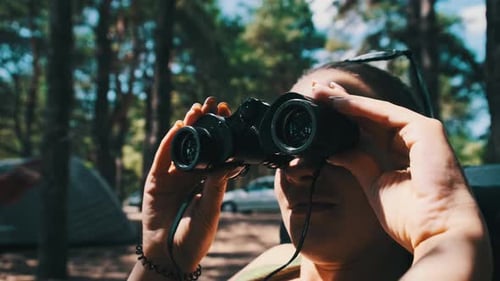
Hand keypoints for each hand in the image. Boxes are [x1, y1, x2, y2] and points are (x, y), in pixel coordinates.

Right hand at [141, 97, 242, 272]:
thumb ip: (216, 185)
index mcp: (207, 182)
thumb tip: (231, 161)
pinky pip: (162, 159)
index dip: (221, 133)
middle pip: (198, 144)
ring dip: (188, 127)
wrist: (171, 256)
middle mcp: (190, 176)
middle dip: (205, 123)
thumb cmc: (195, 237)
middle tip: (214, 103)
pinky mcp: (155, 182)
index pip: (215, 152)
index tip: (228, 115)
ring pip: (180, 147)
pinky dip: (168, 143)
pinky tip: (177, 128)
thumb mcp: (210, 209)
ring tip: (196, 109)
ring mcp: (171, 178)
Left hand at [311, 82, 491, 278]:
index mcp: (401, 153)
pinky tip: (338, 102)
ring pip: (376, 111)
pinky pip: (386, 113)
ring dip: (346, 101)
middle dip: (342, 103)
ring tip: (319, 91)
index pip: (368, 129)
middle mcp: (412, 139)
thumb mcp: (374, 184)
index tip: (319, 109)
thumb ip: (357, 162)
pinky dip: (361, 106)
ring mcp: (421, 132)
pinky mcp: (425, 129)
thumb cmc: (410, 216)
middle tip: (315, 90)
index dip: (343, 118)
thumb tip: (334, 151)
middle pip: (370, 115)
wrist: (437, 232)